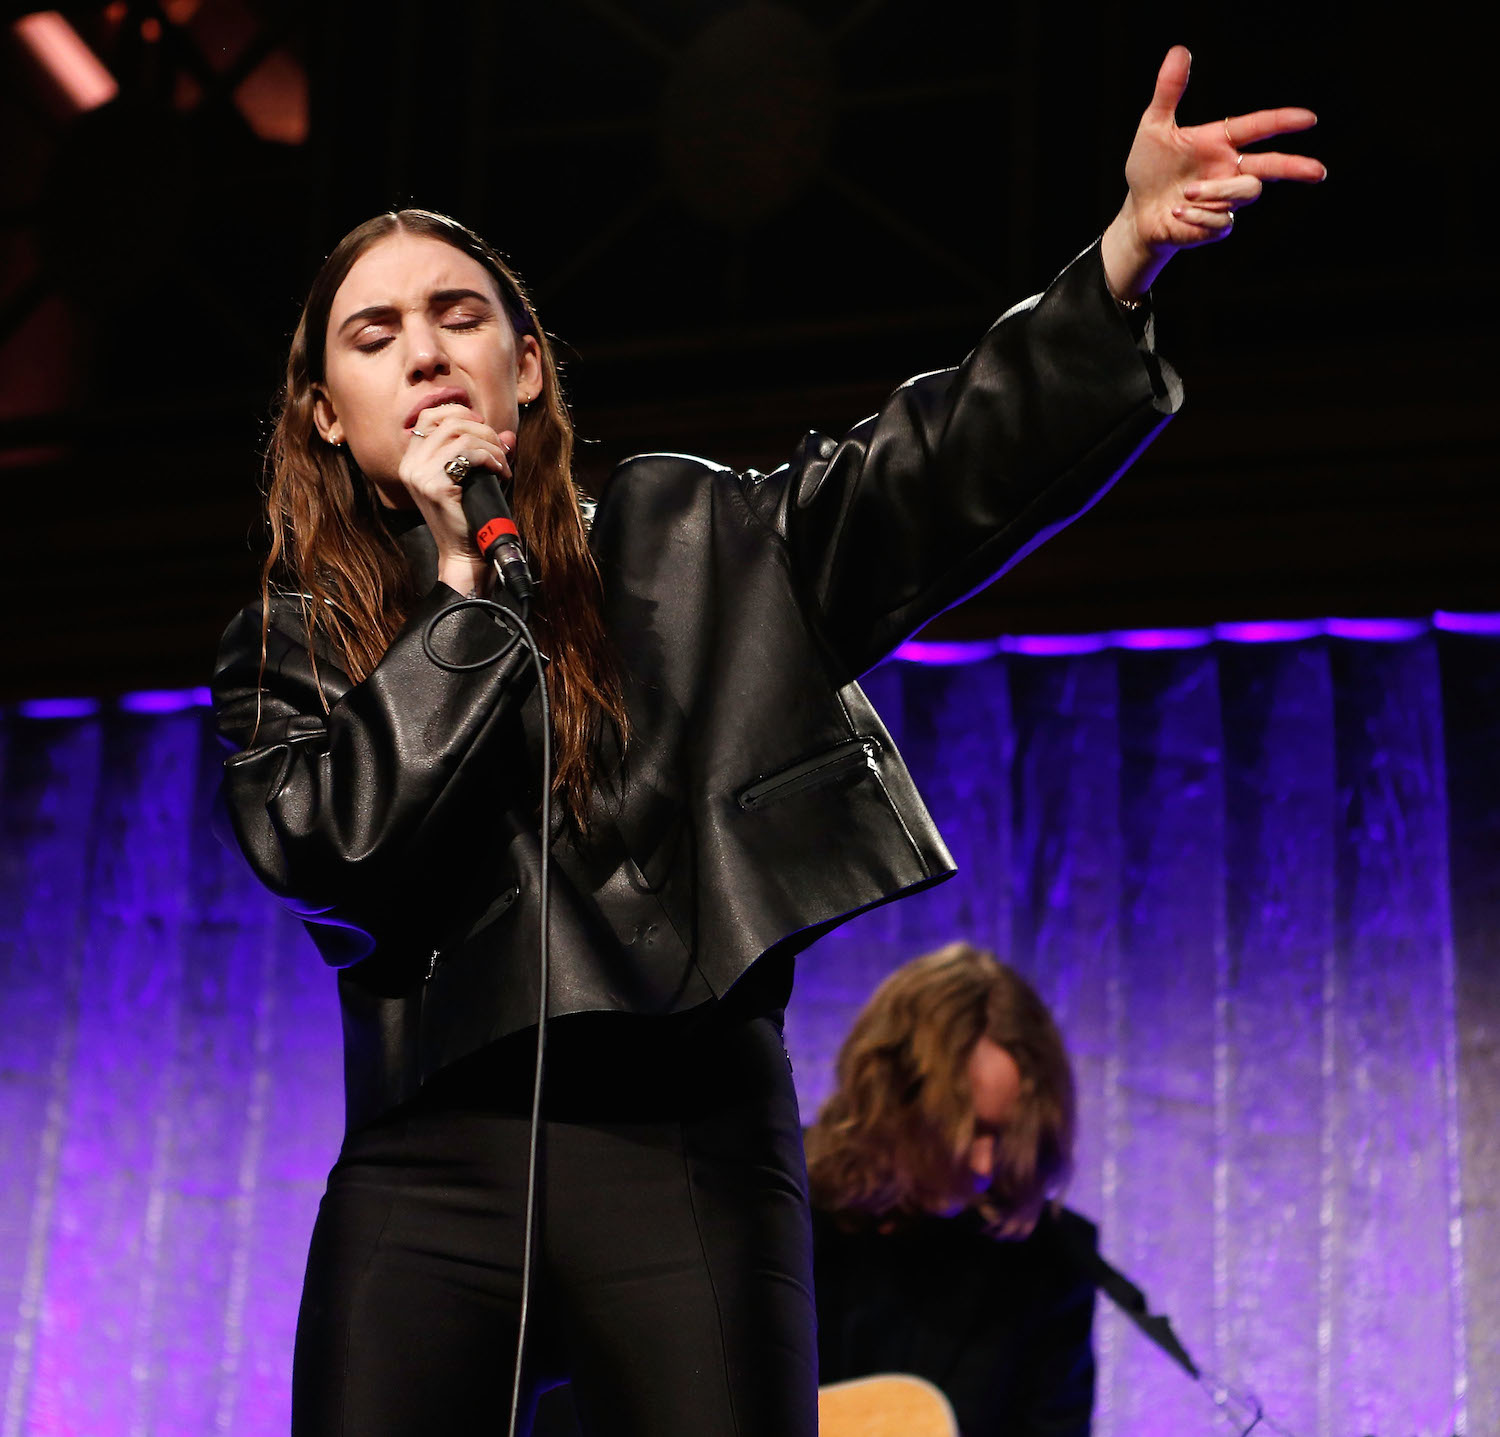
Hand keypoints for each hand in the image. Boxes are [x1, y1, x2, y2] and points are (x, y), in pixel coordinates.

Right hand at [398, 406, 516, 592]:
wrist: (465, 554)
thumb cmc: (471, 517)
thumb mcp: (475, 479)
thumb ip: (488, 453)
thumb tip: (509, 434)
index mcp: (412, 461)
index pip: (428, 417)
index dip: (458, 412)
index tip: (482, 425)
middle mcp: (410, 466)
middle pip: (449, 422)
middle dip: (483, 430)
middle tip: (500, 450)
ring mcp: (419, 476)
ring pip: (461, 435)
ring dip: (490, 446)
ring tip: (502, 465)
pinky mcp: (436, 486)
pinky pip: (468, 454)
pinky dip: (490, 458)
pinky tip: (500, 472)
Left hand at [1101, 45, 1325, 299]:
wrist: (1138, 213)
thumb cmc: (1149, 169)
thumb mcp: (1154, 127)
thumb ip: (1169, 92)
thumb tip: (1179, 52)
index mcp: (1221, 142)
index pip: (1258, 127)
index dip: (1283, 121)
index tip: (1309, 119)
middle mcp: (1230, 169)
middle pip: (1272, 166)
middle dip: (1295, 167)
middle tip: (1318, 172)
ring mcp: (1227, 199)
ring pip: (1246, 191)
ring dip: (1215, 192)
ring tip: (1185, 193)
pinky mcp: (1218, 225)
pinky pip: (1222, 220)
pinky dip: (1197, 216)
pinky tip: (1176, 214)